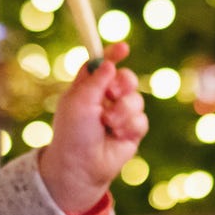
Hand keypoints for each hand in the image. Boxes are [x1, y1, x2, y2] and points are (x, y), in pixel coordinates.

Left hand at [39, 42, 147, 213]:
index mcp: (87, 87)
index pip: (102, 64)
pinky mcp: (132, 130)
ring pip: (136, 99)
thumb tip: (109, 63)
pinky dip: (129, 126)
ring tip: (108, 123)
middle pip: (125, 78)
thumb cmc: (73, 132)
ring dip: (123, 110)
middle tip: (112, 92)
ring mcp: (119, 114)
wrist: (81, 166)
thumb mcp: (79, 101)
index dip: (113, 54)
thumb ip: (95, 80)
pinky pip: (141, 119)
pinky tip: (117, 135)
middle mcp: (104, 98)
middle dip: (123, 83)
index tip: (123, 48)